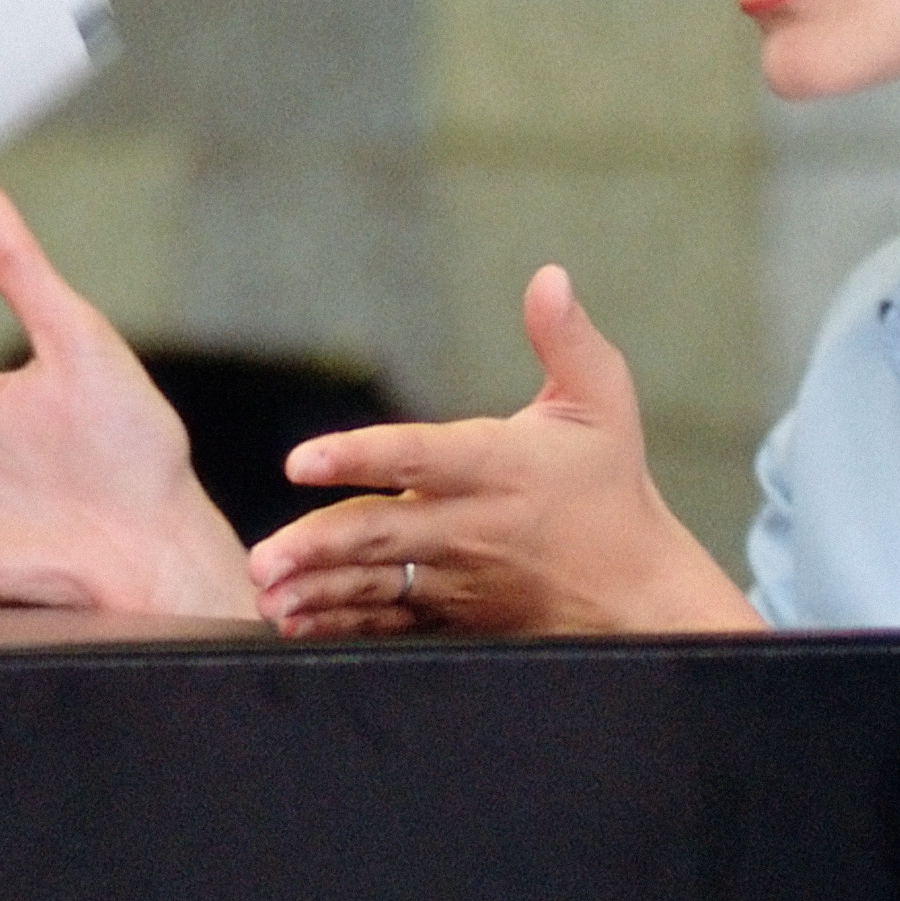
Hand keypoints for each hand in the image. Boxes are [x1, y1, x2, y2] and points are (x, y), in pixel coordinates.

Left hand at [240, 265, 759, 637]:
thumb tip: (549, 277)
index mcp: (500, 467)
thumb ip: (567, 339)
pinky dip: (340, 623)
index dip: (360, 456)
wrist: (636, 593)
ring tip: (267, 591)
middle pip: (384, 532)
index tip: (301, 461)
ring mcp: (458, 577)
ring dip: (317, 590)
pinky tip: (295, 621)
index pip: (421, 457)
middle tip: (263, 558)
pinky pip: (387, 622)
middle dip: (320, 545)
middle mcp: (472, 525)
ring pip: (375, 582)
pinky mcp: (453, 615)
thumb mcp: (603, 403)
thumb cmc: (609, 486)